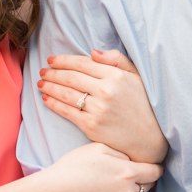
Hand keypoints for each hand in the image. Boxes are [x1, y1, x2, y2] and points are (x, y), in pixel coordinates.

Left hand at [38, 49, 168, 163]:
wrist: (150, 139)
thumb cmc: (143, 104)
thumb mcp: (136, 76)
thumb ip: (116, 59)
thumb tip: (92, 52)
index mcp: (115, 76)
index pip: (82, 63)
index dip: (63, 60)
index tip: (52, 60)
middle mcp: (105, 90)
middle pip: (70, 77)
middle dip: (52, 73)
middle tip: (43, 71)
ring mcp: (97, 109)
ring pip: (65, 93)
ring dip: (49, 86)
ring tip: (41, 83)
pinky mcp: (91, 126)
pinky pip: (67, 112)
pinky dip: (54, 104)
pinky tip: (46, 98)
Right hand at [39, 142, 162, 191]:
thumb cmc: (74, 167)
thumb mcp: (98, 148)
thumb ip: (121, 153)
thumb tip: (133, 160)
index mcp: (128, 173)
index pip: (155, 172)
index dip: (156, 169)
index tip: (153, 168)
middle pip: (146, 187)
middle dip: (140, 180)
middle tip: (123, 175)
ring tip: (105, 187)